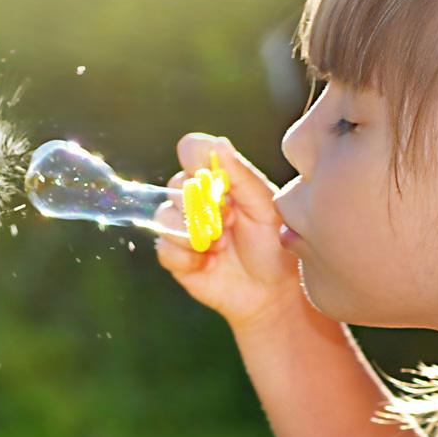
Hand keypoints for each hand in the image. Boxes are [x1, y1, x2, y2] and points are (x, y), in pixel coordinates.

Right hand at [154, 132, 304, 331]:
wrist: (271, 292)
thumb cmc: (273, 245)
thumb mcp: (266, 208)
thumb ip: (242, 177)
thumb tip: (218, 144)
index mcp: (218, 178)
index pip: (191, 151)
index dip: (196, 160)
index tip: (217, 182)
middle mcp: (195, 198)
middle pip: (176, 185)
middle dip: (204, 206)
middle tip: (231, 222)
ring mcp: (182, 227)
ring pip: (166, 217)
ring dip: (196, 233)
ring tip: (221, 245)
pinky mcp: (175, 256)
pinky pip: (164, 248)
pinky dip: (188, 257)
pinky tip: (209, 263)